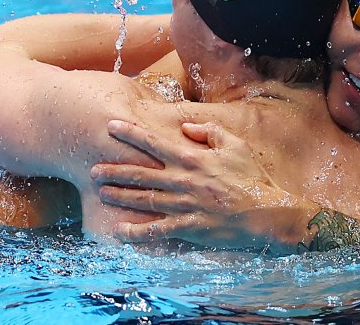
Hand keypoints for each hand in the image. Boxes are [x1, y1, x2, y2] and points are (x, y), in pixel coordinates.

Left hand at [92, 120, 317, 252]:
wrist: (267, 213)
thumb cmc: (252, 177)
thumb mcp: (234, 145)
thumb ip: (209, 132)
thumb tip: (185, 127)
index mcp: (193, 158)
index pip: (154, 143)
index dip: (130, 134)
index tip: (110, 126)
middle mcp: (183, 180)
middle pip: (141, 173)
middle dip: (114, 170)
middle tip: (92, 168)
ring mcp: (184, 205)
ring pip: (144, 199)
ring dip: (120, 196)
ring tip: (100, 192)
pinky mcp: (189, 228)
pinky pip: (157, 230)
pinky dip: (137, 232)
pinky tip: (119, 231)